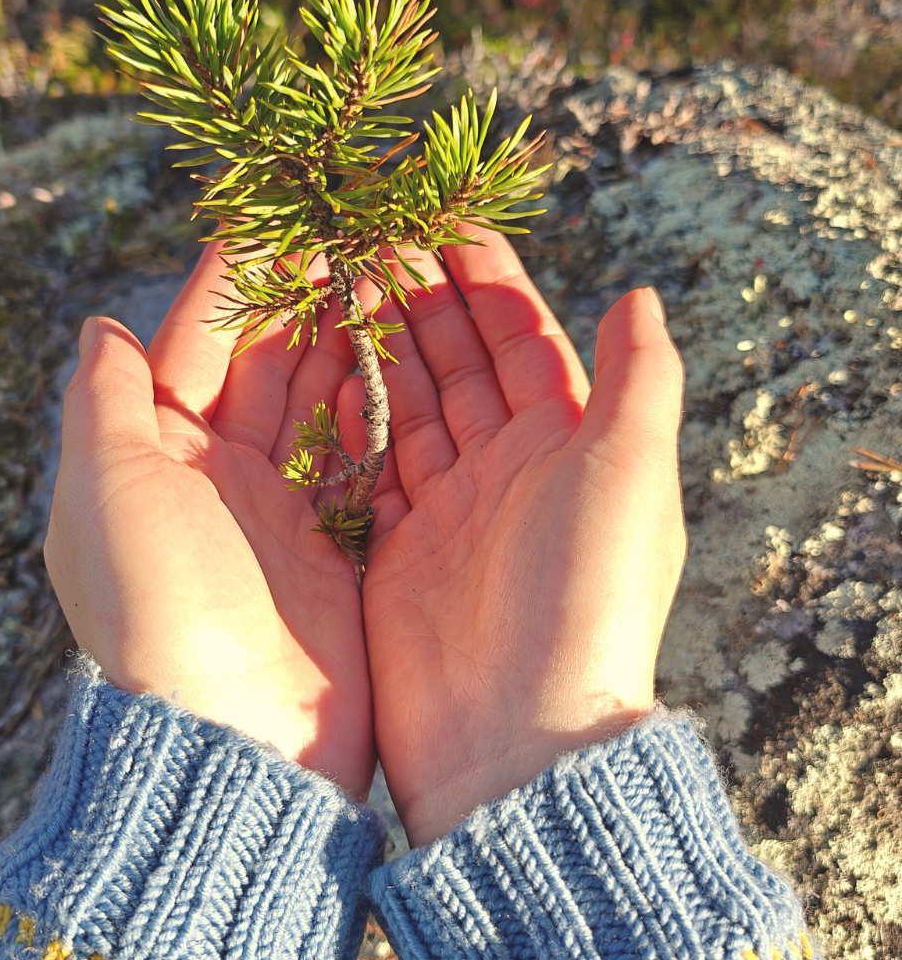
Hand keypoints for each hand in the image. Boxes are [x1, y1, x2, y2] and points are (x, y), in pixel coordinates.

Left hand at [44, 243, 374, 798]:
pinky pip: (351, 462)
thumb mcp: (108, 492)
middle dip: (296, 302)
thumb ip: (104, 402)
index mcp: (149, 461)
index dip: (229, 284)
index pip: (190, 349)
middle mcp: (208, 483)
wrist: (237, 737)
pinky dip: (368, 413)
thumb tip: (98, 329)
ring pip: (308, 408)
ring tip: (378, 281)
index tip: (271, 220)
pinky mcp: (328, 553)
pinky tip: (394, 365)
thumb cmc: (161, 606)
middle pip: (256, 370)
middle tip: (347, 238)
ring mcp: (271, 518)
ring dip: (336, 345)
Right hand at [340, 229, 685, 843]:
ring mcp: (450, 515)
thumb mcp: (628, 475)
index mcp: (569, 450)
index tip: (443, 222)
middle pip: (461, 366)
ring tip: (338, 282)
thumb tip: (639, 297)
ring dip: (380, 346)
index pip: (524, 344)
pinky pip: (372, 467)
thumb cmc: (583, 599)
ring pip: (411, 408)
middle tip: (372, 239)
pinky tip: (321, 369)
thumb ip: (638, 381)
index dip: (488, 281)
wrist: (515, 737)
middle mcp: (510, 476)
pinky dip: (350, 418)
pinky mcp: (397, 555)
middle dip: (421, 300)